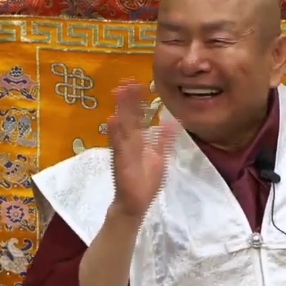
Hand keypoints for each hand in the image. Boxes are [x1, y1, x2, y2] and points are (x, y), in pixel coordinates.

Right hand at [107, 82, 178, 219]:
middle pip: (128, 117)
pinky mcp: (120, 162)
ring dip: (121, 110)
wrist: (135, 205)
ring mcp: (123, 151)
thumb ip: (164, 140)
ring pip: (122, 126)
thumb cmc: (145, 183)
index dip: (138, 101)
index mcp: (138, 141)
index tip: (138, 83)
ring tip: (120, 92)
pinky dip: (114, 133)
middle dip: (128, 99)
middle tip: (127, 80)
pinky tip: (112, 120)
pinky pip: (117, 146)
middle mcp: (129, 142)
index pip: (138, 116)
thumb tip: (172, 123)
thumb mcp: (159, 157)